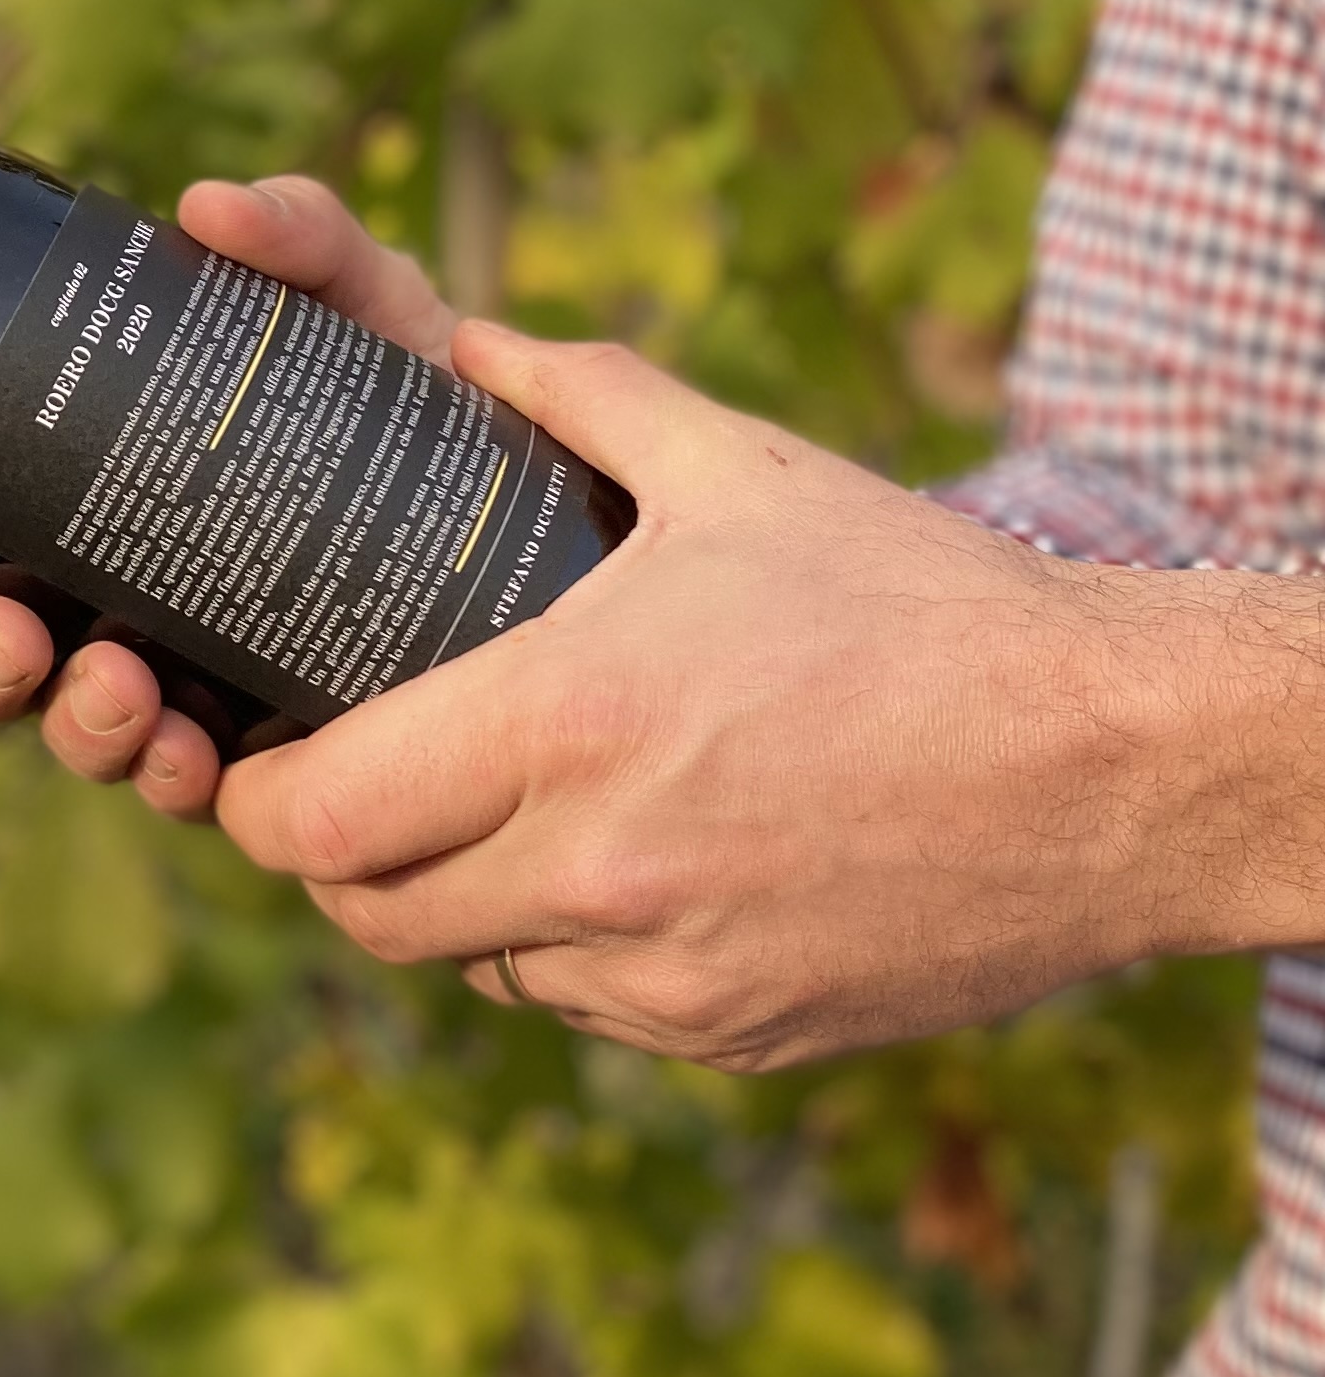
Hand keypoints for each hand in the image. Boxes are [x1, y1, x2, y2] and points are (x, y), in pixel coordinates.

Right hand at [0, 174, 461, 825]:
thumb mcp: (362, 299)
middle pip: (1, 657)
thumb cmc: (429, 392)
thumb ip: (299, 236)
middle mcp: (131, 603)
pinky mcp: (286, 755)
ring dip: (75, 725)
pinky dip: (180, 782)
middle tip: (13, 636)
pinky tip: (194, 758)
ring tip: (118, 693)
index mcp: (105, 500)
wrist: (563, 504)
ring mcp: (201, 686)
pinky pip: (203, 795)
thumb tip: (208, 206)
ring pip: (84, 732)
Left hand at [208, 325, 1254, 1071]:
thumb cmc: (924, 604)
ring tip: (492, 815)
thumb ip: (582, 393)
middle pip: (365, 914)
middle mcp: (595, 871)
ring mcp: (665, 973)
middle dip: (335, 856)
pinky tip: (618, 867)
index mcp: (565, 726)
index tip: (258, 757)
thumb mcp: (743, 471)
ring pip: (472, 967)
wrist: (1119, 766)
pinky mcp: (732, 1033)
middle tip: (354, 788)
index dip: (257, 798)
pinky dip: (566, 950)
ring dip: (454, 904)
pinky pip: (585, 1008)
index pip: (314, 820)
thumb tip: (470, 343)